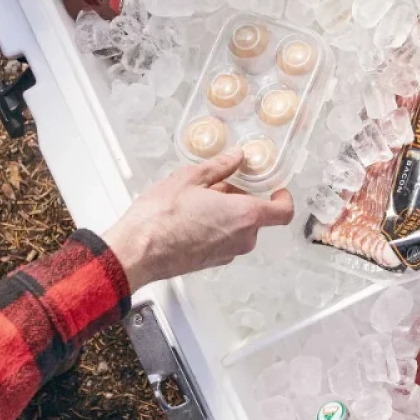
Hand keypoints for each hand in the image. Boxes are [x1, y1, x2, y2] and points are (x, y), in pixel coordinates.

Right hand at [103, 149, 293, 291]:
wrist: (136, 252)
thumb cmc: (161, 217)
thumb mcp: (191, 178)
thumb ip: (220, 166)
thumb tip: (237, 156)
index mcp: (244, 215)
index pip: (283, 212)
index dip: (283, 198)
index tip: (276, 189)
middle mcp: (242, 239)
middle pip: (256, 216)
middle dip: (242, 199)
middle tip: (217, 186)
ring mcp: (228, 254)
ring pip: (240, 229)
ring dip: (228, 214)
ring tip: (199, 200)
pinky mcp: (212, 263)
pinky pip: (225, 241)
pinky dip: (217, 227)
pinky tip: (192, 218)